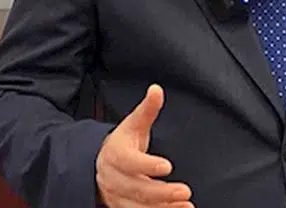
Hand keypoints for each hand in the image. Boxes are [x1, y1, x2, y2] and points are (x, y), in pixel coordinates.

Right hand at [96, 84, 193, 207]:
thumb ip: (147, 110)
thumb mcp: (133, 124)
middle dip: (161, 192)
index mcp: (115, 154)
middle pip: (136, 188)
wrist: (99, 166)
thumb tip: (157, 89)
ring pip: (138, 206)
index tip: (167, 166)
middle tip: (185, 191)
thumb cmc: (122, 144)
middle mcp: (113, 178)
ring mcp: (117, 196)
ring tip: (186, 204)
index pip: (129, 162)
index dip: (147, 166)